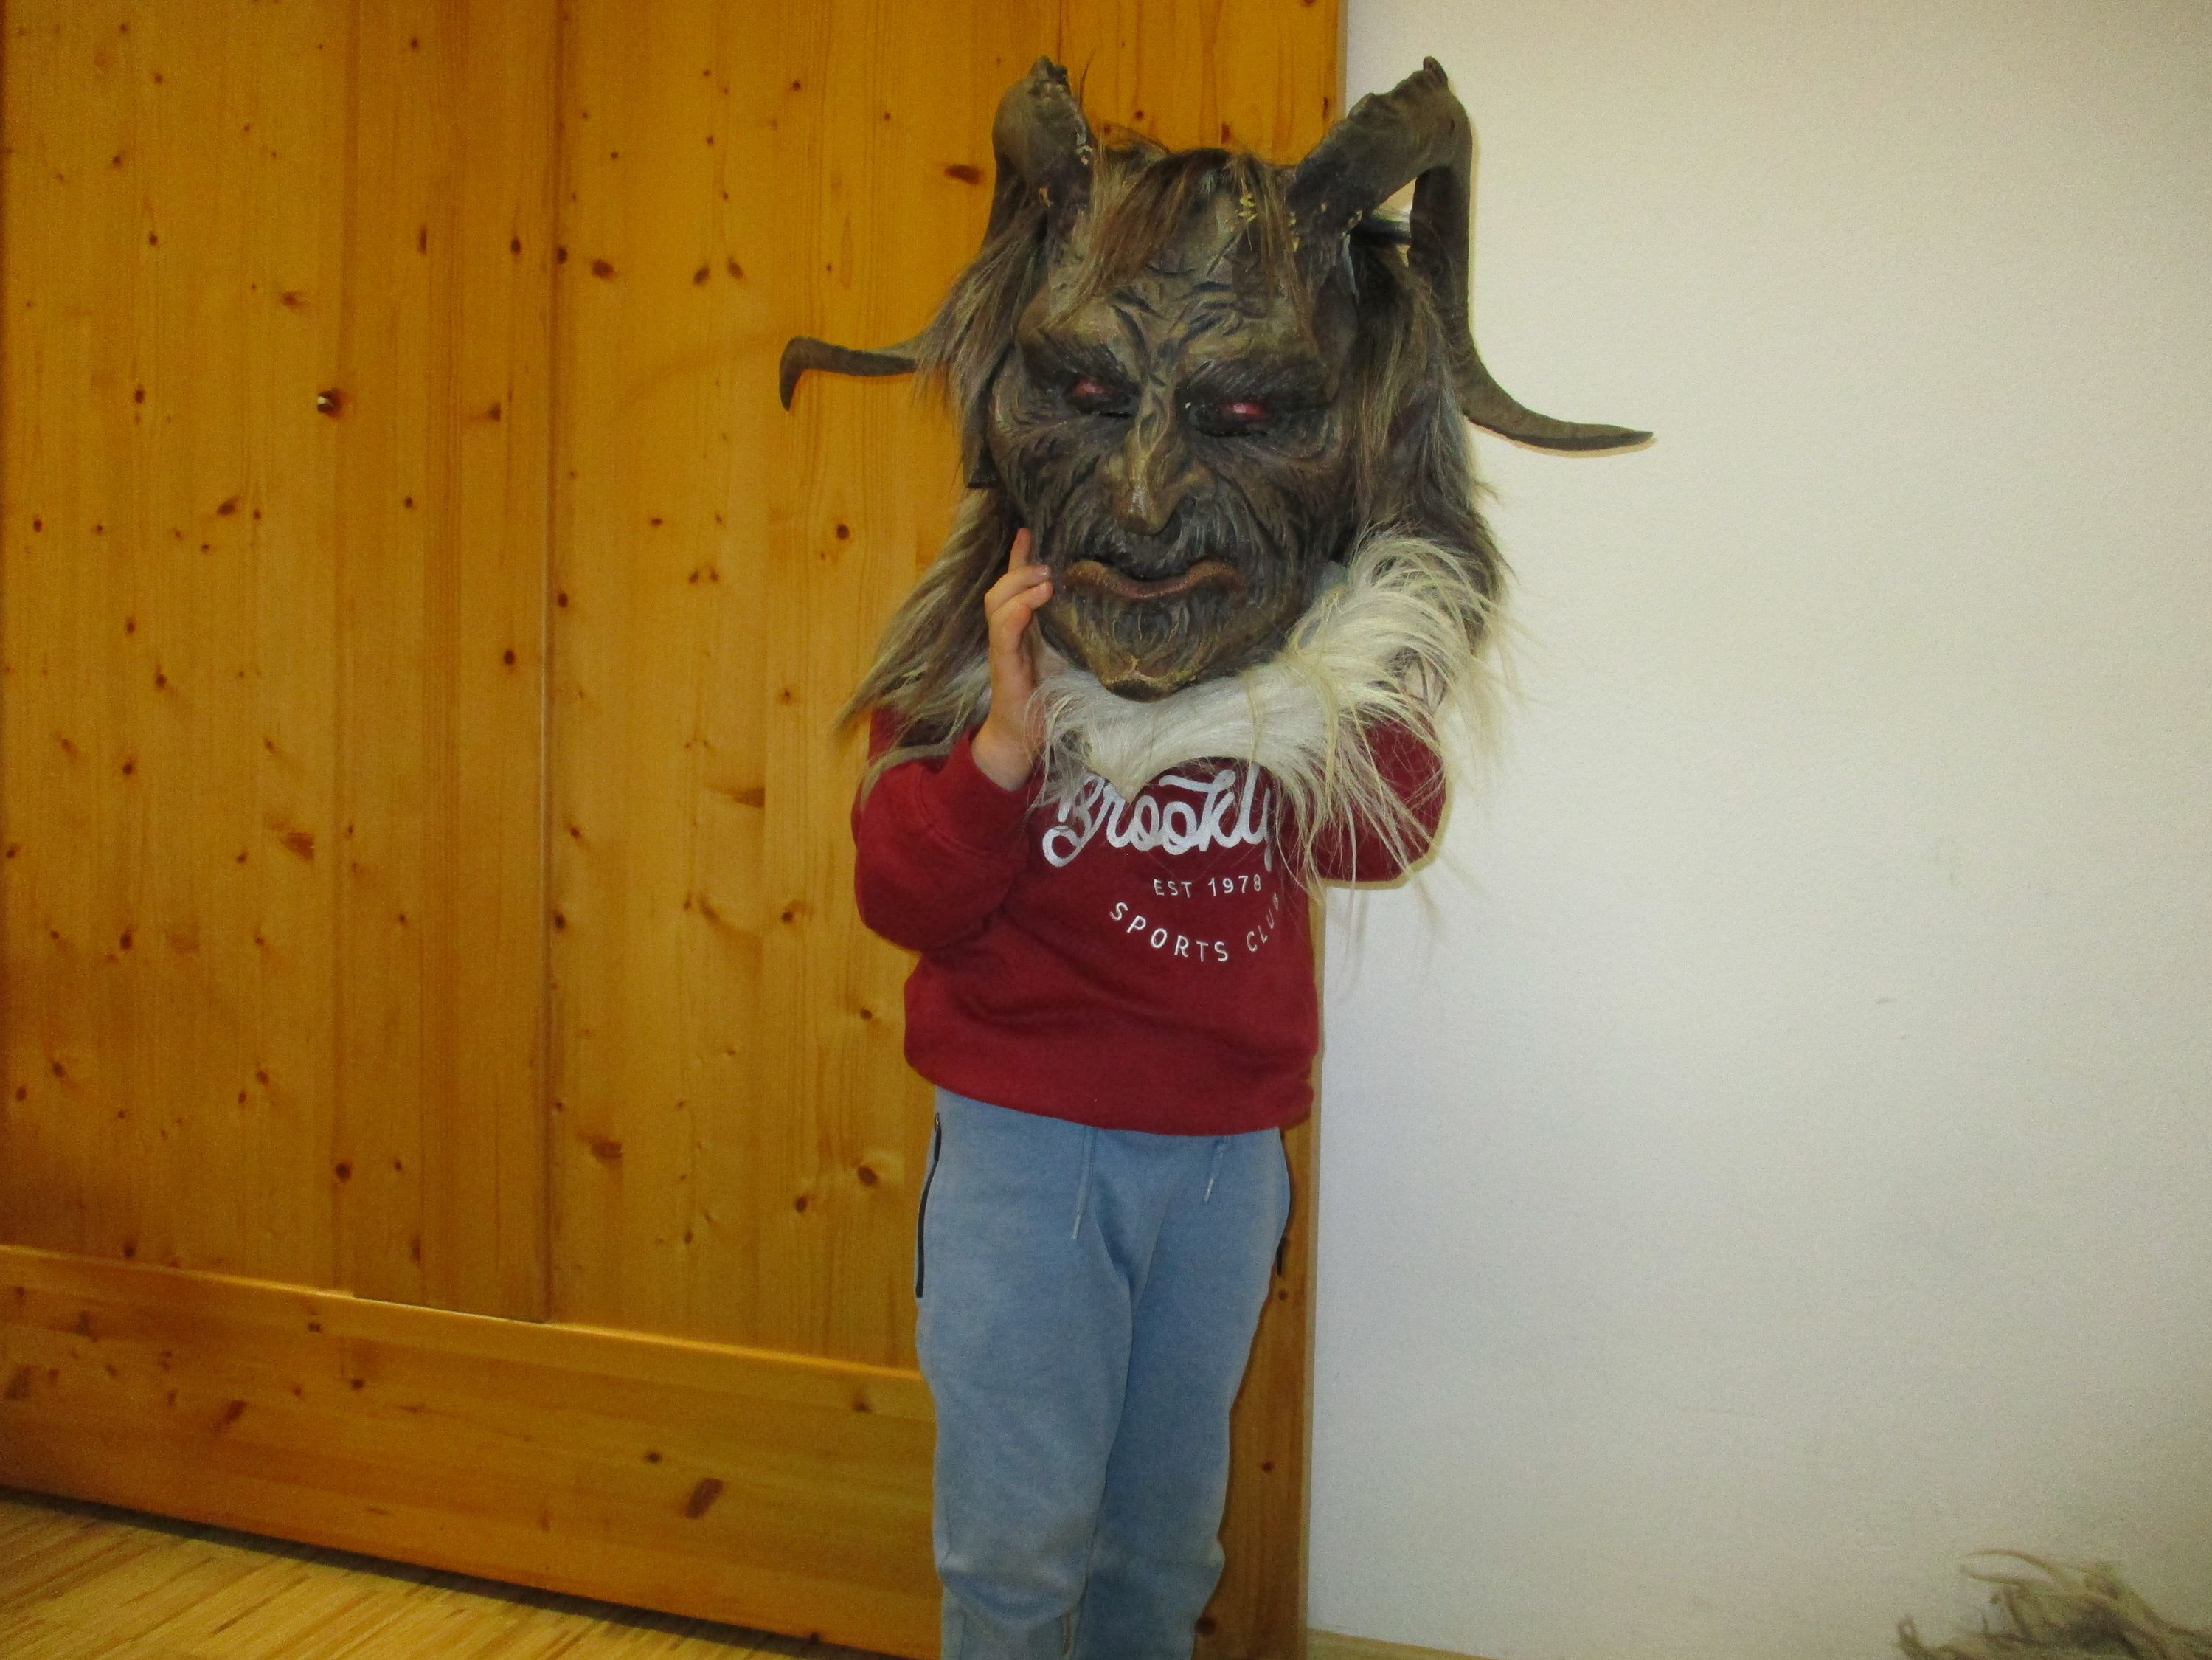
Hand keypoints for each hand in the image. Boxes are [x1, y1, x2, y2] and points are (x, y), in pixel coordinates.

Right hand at [972, 528, 1051, 788]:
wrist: (1021, 739)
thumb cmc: (1045, 702)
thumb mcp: (1065, 662)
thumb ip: (1076, 638)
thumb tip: (1109, 615)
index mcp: (1022, 631)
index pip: (1014, 587)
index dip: (1019, 558)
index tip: (1029, 530)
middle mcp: (1008, 635)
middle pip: (1001, 588)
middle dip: (1020, 567)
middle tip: (1046, 559)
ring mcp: (1003, 649)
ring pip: (997, 603)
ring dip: (1019, 586)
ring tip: (1044, 578)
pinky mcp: (1003, 665)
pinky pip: (1003, 632)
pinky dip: (1016, 613)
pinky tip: (1033, 603)